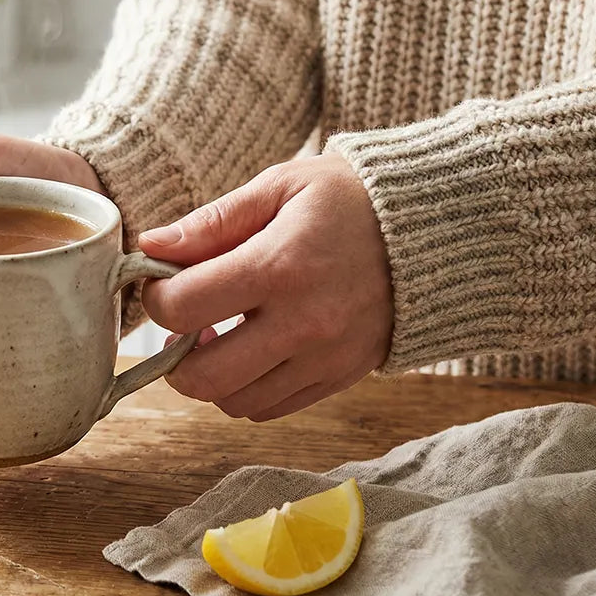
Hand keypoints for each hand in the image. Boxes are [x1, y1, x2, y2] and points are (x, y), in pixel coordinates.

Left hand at [138, 154, 392, 420]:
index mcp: (281, 266)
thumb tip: (151, 247)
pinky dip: (246, 388)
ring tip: (216, 335)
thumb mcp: (282, 187)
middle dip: (172, 356)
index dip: (156, 297)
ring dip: (210, 375)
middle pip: (202, 376)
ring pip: (234, 402)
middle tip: (182, 323)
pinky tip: (251, 349)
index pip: (183, 306)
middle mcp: (304, 323)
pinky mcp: (342, 378)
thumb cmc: (352, 199)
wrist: (444, 229)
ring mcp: (326, 359)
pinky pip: (271, 408)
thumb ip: (213, 221)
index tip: (163, 280)